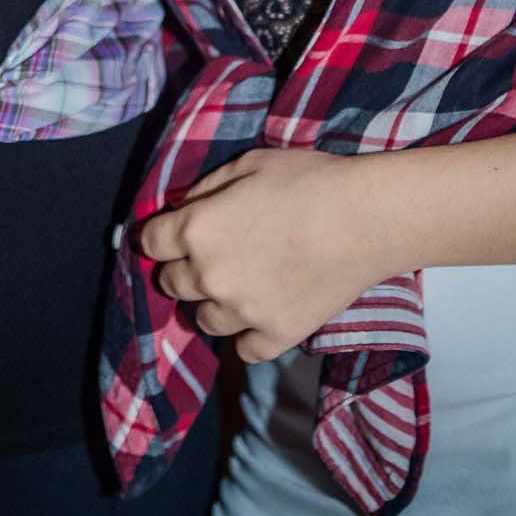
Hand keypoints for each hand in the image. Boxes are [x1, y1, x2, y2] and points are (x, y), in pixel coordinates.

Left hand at [137, 147, 390, 362]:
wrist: (365, 219)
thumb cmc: (308, 181)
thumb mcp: (248, 164)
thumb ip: (206, 188)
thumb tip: (183, 207)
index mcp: (196, 229)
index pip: (149, 243)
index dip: (159, 237)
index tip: (171, 235)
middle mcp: (209, 275)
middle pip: (171, 284)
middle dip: (185, 269)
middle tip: (214, 256)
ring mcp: (241, 312)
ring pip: (203, 320)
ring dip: (214, 304)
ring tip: (241, 287)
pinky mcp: (274, 336)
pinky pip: (243, 350)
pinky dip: (248, 336)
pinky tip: (262, 315)